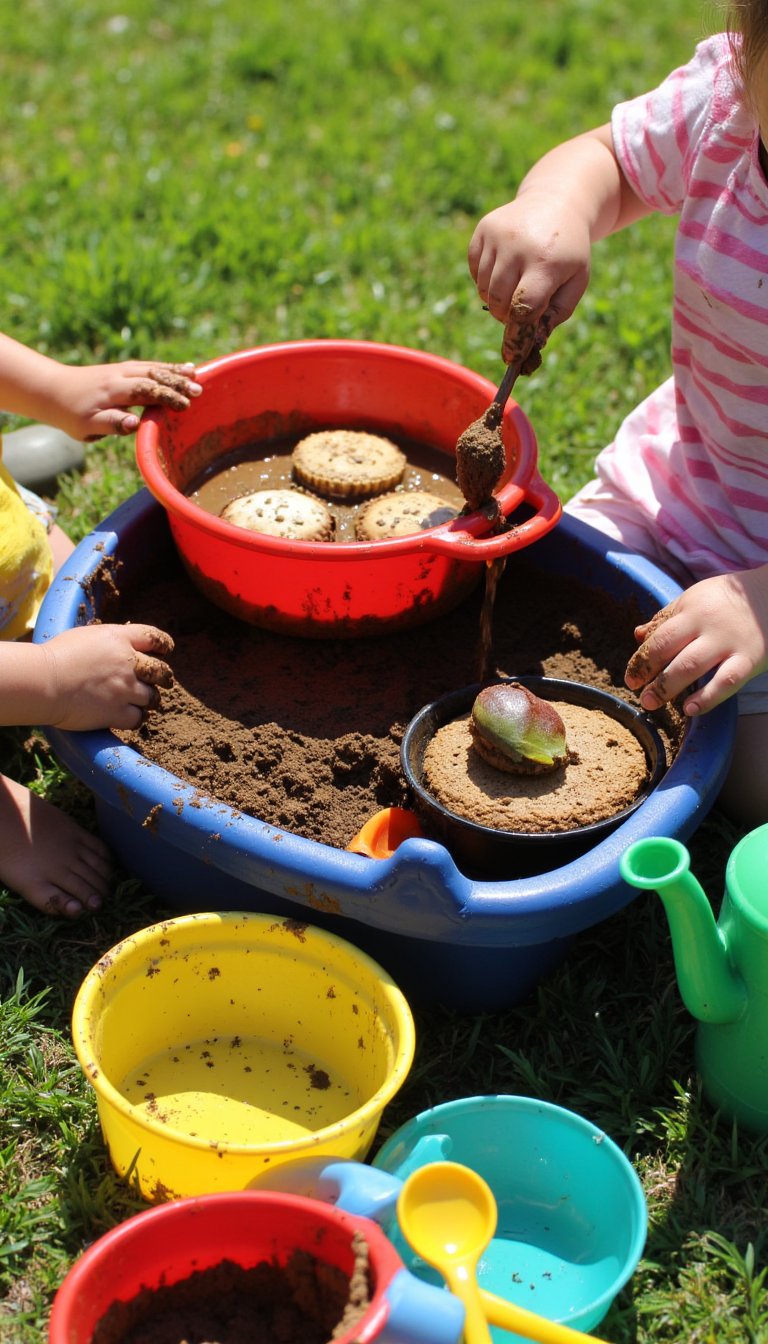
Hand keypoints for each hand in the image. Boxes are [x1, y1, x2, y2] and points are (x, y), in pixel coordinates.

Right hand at [41, 623, 174, 729]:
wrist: (43, 681)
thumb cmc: (55, 657)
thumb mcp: (85, 637)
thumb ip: (108, 641)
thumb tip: (117, 647)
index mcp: (119, 639)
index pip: (154, 637)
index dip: (163, 645)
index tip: (165, 651)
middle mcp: (128, 663)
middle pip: (161, 671)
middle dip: (163, 677)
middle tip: (161, 682)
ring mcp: (125, 689)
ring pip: (152, 697)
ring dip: (147, 700)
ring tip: (138, 702)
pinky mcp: (117, 712)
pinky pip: (138, 718)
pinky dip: (136, 718)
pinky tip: (127, 717)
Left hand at [48, 361, 201, 439]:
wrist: (52, 390)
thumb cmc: (71, 414)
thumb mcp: (87, 426)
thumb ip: (112, 424)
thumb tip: (136, 424)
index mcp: (113, 390)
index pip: (146, 390)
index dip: (167, 397)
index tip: (185, 406)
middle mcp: (119, 375)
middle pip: (153, 374)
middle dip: (177, 382)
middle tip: (199, 391)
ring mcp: (121, 369)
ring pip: (152, 367)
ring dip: (175, 372)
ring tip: (197, 376)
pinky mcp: (123, 369)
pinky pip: (149, 365)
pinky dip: (167, 367)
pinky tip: (182, 369)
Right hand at [468, 192, 591, 364]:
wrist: (557, 202)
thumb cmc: (569, 251)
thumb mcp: (576, 281)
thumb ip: (556, 314)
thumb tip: (530, 343)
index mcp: (547, 262)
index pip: (524, 308)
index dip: (517, 334)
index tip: (512, 354)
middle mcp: (519, 245)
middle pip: (499, 302)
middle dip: (507, 316)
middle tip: (519, 313)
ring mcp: (498, 235)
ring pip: (484, 289)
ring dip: (496, 299)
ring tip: (515, 286)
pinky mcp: (483, 230)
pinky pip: (475, 271)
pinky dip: (485, 279)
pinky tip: (504, 268)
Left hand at [624, 568, 767, 715]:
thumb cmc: (728, 601)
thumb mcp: (696, 599)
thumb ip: (667, 617)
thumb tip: (638, 634)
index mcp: (690, 608)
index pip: (659, 637)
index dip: (641, 660)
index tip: (631, 678)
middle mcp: (707, 625)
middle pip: (669, 650)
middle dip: (648, 674)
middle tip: (638, 693)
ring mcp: (729, 642)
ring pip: (692, 667)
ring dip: (668, 688)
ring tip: (652, 702)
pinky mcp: (750, 659)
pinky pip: (726, 681)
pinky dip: (707, 698)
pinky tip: (690, 709)